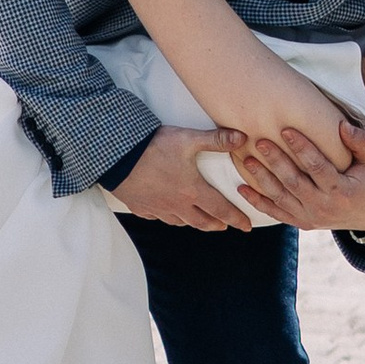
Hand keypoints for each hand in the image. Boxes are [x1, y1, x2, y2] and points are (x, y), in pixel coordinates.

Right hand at [106, 122, 251, 231]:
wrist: (118, 156)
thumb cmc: (154, 147)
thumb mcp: (188, 139)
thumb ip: (216, 140)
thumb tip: (241, 137)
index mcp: (193, 190)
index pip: (221, 209)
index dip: (236, 218)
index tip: (246, 226)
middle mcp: (178, 204)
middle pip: (202, 222)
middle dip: (217, 225)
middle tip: (225, 226)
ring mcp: (158, 208)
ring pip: (181, 222)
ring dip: (193, 222)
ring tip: (199, 220)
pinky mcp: (141, 207)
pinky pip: (158, 217)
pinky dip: (167, 217)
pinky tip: (167, 212)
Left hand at [227, 117, 364, 238]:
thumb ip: (361, 143)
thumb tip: (343, 126)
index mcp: (341, 191)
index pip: (317, 167)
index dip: (301, 148)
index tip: (286, 129)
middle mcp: (323, 207)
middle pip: (294, 182)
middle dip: (275, 161)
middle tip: (259, 141)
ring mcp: (310, 218)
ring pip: (281, 198)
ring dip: (262, 179)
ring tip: (247, 159)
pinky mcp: (302, 223)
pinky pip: (276, 213)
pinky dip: (258, 202)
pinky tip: (242, 188)